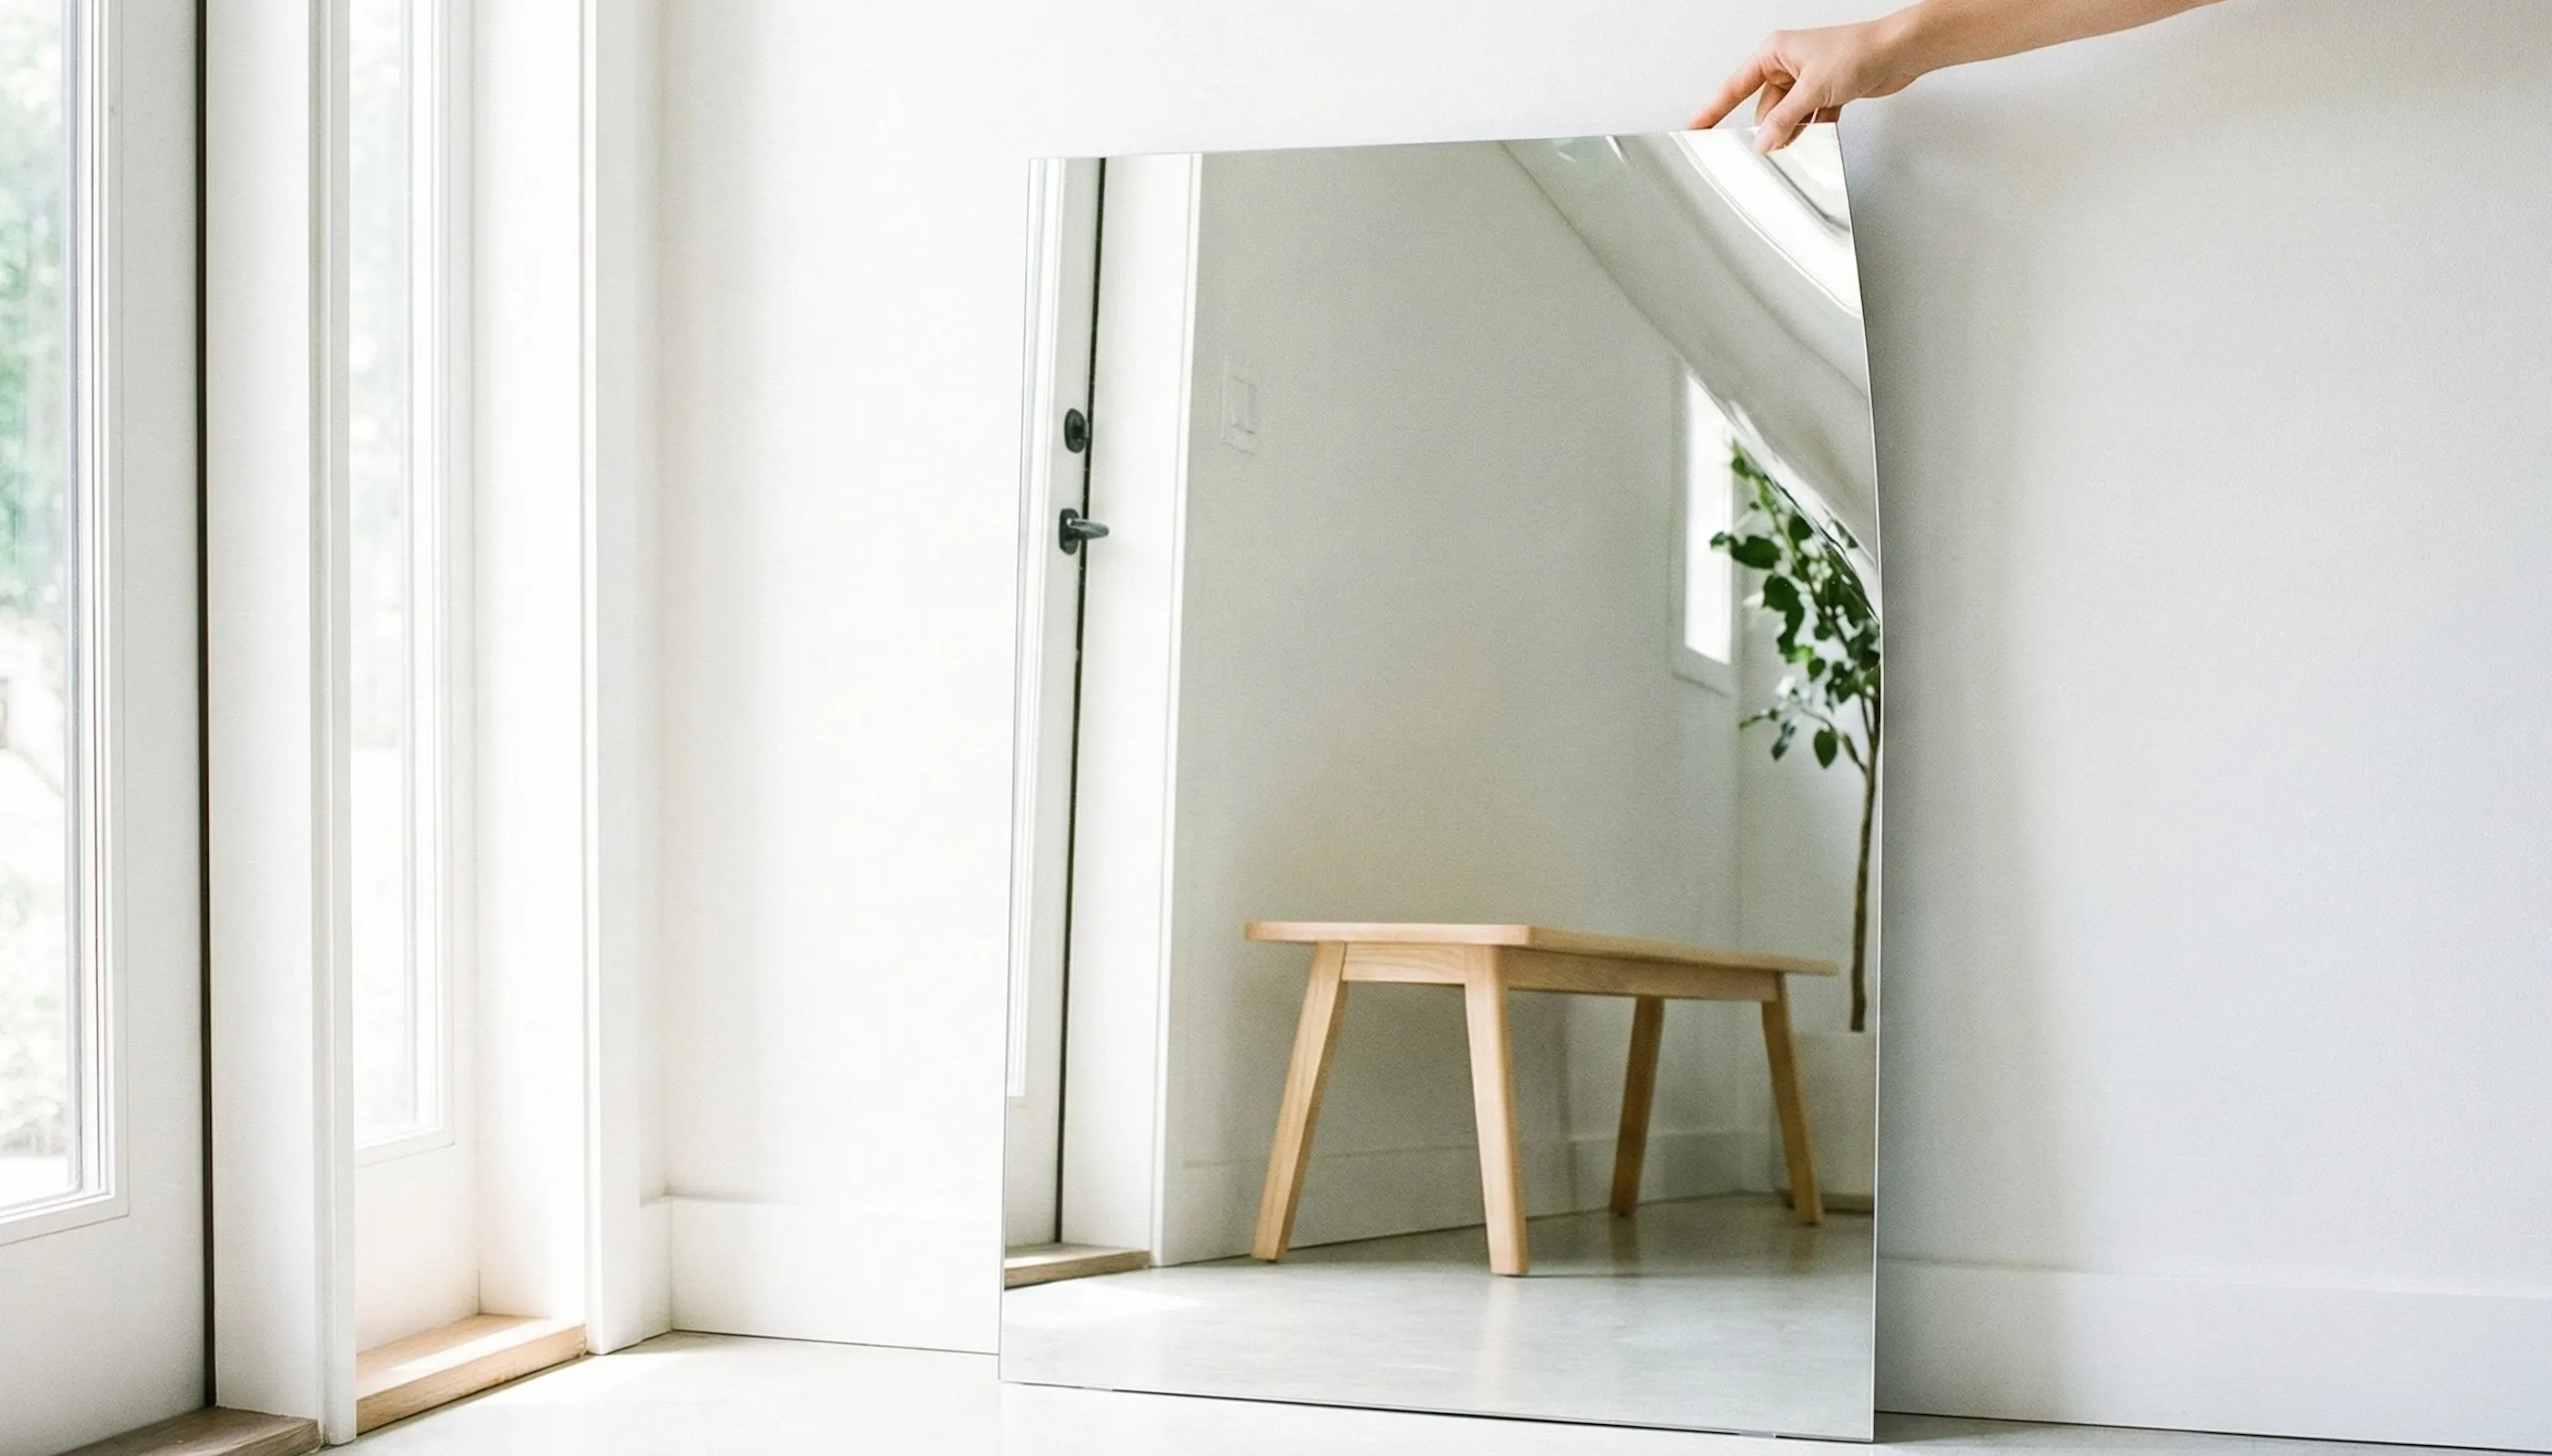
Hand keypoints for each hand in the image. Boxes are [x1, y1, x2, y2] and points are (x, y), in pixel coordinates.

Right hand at [1692, 15, 1924, 152]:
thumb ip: (1784, 120)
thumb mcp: (1812, 89)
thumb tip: (1763, 143)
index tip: (1695, 128)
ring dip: (1794, 131)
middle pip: (1764, 108)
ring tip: (1802, 141)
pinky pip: (1808, 118)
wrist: (1899, 52)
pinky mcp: (1826, 92)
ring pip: (1787, 117)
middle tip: (1769, 149)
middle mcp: (1788, 64)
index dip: (1713, 111)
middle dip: (1769, 129)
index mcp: (1775, 53)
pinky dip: (1813, 129)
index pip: (1734, 87)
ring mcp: (1807, 79)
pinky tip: (1820, 134)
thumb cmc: (1859, 51)